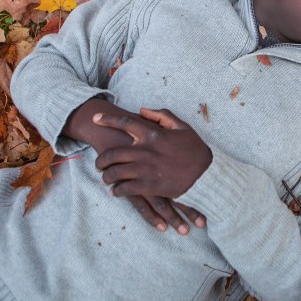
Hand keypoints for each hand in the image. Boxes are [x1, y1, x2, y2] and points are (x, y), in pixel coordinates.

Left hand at [93, 107, 212, 197]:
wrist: (205, 175)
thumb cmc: (194, 150)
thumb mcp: (182, 127)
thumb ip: (162, 115)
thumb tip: (142, 110)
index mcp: (153, 134)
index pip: (124, 123)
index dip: (107, 119)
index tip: (95, 119)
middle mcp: (146, 151)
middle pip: (113, 153)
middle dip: (101, 159)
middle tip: (98, 163)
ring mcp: (146, 169)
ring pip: (115, 173)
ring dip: (106, 176)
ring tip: (106, 178)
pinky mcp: (148, 186)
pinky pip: (125, 189)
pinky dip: (117, 190)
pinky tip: (116, 191)